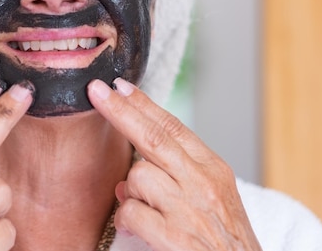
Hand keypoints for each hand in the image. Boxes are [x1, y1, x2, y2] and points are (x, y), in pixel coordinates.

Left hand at [88, 78, 261, 250]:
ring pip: (138, 176)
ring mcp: (189, 209)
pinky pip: (131, 212)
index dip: (143, 104)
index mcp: (213, 169)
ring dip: (131, 193)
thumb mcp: (211, 199)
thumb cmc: (226, 241)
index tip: (120, 86)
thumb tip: (129, 175)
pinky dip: (127, 220)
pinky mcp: (175, 237)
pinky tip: (135, 230)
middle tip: (95, 90)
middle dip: (120, 110)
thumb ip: (175, 179)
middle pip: (153, 137)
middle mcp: (203, 183)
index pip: (173, 127)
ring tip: (143, 212)